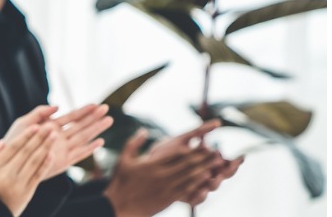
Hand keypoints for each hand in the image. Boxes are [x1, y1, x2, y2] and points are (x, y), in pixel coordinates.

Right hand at [0, 125, 57, 215]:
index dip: (25, 136)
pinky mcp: (27, 192)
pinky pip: (38, 175)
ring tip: (54, 136)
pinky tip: (51, 154)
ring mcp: (17, 184)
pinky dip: (45, 164)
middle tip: (50, 127)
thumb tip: (3, 142)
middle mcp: (6, 175)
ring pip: (34, 162)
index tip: (35, 126)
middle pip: (25, 152)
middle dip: (39, 138)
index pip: (12, 148)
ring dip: (45, 147)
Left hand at [4, 104, 112, 178]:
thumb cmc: (14, 140)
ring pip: (83, 137)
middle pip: (80, 126)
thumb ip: (39, 113)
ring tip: (108, 121)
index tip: (95, 104)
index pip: (71, 116)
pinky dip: (89, 149)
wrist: (9, 160)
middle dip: (94, 118)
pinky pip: (78, 154)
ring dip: (96, 129)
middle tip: (107, 109)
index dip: (83, 110)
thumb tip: (57, 106)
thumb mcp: (24, 123)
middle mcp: (59, 137)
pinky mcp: (62, 162)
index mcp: (51, 126)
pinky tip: (99, 142)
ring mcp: (62, 149)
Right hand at [104, 128, 222, 216]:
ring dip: (205, 169)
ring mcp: (166, 188)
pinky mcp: (168, 198)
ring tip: (217, 163)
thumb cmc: (120, 183)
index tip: (204, 143)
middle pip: (187, 165)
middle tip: (217, 151)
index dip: (192, 148)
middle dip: (204, 158)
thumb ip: (133, 144)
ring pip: (190, 177)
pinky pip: (186, 189)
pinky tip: (206, 178)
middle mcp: (161, 176)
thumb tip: (144, 130)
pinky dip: (198, 182)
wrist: (120, 207)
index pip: (176, 154)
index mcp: (151, 165)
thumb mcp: (123, 161)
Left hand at [146, 120, 241, 205]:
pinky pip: (196, 199)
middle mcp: (204, 176)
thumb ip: (200, 132)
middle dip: (227, 173)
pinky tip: (201, 190)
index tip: (241, 157)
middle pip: (222, 177)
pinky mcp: (185, 196)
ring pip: (211, 188)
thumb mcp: (183, 139)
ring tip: (215, 179)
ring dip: (214, 184)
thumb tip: (218, 122)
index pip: (226, 164)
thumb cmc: (166, 150)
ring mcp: (196, 186)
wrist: (146, 164)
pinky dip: (200, 195)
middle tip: (229, 169)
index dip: (235, 162)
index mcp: (206, 163)